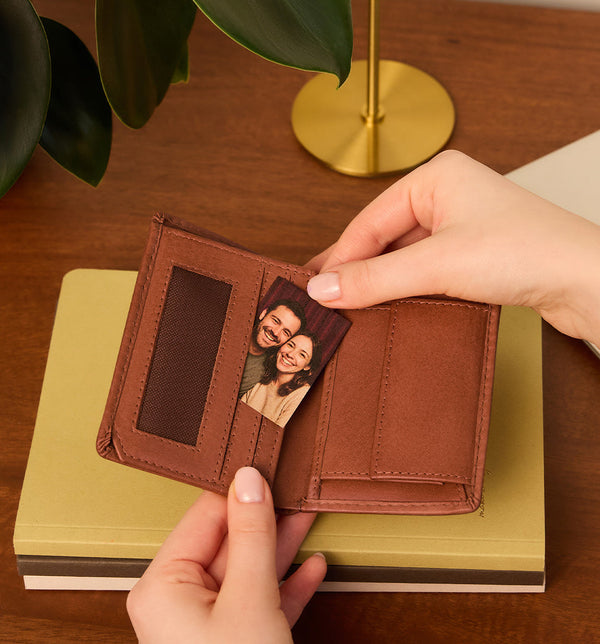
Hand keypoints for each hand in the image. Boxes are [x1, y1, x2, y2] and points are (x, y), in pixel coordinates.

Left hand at [127, 467, 325, 643]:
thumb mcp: (249, 597)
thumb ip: (250, 534)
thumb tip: (248, 478)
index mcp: (165, 585)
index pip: (205, 517)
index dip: (240, 491)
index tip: (269, 466)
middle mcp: (180, 601)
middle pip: (229, 542)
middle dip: (267, 519)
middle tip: (296, 490)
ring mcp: (207, 624)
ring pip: (248, 571)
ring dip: (281, 548)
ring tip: (309, 517)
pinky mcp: (234, 641)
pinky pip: (261, 601)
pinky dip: (287, 585)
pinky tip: (312, 567)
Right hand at [306, 150, 599, 345]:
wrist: (586, 281)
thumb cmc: (529, 251)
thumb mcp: (436, 265)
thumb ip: (375, 278)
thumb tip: (325, 287)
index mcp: (435, 177)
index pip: (368, 221)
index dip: (340, 258)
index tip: (317, 288)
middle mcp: (446, 196)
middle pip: (383, 238)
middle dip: (357, 270)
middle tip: (325, 298)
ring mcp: (461, 226)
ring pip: (402, 256)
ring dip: (381, 282)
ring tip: (351, 306)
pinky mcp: (473, 254)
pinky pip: (423, 270)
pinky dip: (405, 289)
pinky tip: (389, 306)